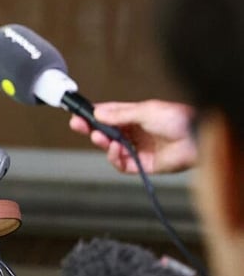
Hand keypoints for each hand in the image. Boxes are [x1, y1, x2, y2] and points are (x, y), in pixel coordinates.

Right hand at [68, 99, 197, 173]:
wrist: (197, 138)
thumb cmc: (178, 119)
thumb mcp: (144, 110)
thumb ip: (119, 114)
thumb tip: (98, 114)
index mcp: (135, 116)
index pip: (108, 115)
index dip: (93, 116)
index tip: (79, 114)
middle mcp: (136, 132)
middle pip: (107, 132)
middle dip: (91, 129)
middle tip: (78, 125)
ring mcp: (139, 148)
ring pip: (111, 148)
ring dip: (102, 143)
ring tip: (99, 137)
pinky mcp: (144, 164)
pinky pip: (123, 164)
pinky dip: (115, 157)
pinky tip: (114, 149)